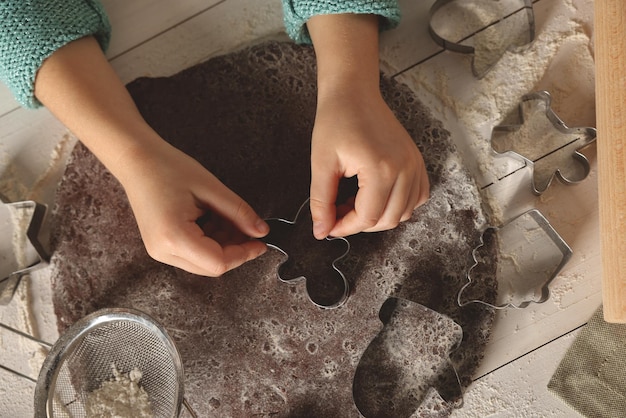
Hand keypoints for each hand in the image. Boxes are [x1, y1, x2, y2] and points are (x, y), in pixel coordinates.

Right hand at [34, 36, 267, 275]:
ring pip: (203, 263)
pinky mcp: (159, 247)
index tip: (260, 240)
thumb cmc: (170, 168)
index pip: (218, 263)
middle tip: (248, 228)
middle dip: (235, 250)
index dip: (244, 254)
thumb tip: (262, 232)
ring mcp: (158, 251)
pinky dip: (210, 242)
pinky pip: (192, 254)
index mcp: (174, 237)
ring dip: (223, 245)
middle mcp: (163, 251)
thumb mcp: (211, 188)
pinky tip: (214, 220)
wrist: (136, 160)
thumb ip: (239, 212)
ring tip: (229, 219)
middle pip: (211, 267)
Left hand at [306, 13, 429, 238]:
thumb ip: (322, 202)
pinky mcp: (417, 161)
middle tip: (339, 212)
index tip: (329, 227)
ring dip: (379, 216)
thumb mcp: (321, 163)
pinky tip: (378, 196)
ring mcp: (415, 165)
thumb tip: (321, 231)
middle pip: (388, 220)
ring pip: (404, 213)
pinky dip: (400, 205)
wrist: (354, 93)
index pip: (368, 218)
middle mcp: (405, 169)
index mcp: (381, 169)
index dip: (345, 228)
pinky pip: (417, 197)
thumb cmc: (336, 121)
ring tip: (356, 202)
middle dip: (360, 224)